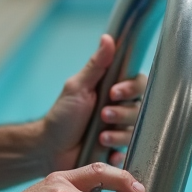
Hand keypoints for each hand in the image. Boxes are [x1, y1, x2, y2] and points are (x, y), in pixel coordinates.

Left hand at [42, 34, 148, 169]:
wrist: (50, 148)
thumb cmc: (62, 115)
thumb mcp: (77, 87)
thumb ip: (96, 65)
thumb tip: (107, 38)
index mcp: (114, 91)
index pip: (139, 84)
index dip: (131, 88)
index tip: (114, 92)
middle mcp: (122, 110)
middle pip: (141, 108)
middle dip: (123, 113)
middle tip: (103, 115)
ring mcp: (121, 132)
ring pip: (136, 131)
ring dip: (119, 134)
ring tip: (101, 137)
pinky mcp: (119, 152)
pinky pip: (130, 153)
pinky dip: (118, 152)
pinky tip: (106, 151)